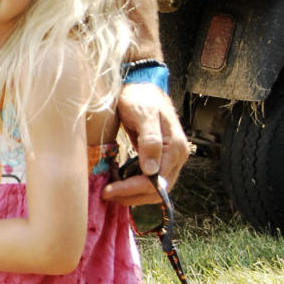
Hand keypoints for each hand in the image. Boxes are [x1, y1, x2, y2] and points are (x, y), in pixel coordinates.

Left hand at [102, 84, 189, 199]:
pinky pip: (151, 180)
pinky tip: (119, 183)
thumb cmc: (141, 98)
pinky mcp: (163, 159)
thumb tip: (151, 171)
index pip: (155, 181)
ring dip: (133, 194)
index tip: (108, 190)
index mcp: (175, 147)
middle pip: (157, 190)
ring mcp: (172, 159)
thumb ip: (150, 141)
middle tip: (105, 194)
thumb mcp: (143, 114)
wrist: (144, 87)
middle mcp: (178, 156)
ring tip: (110, 191)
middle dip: (131, 196)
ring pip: (155, 189)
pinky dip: (135, 186)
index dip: (131, 189)